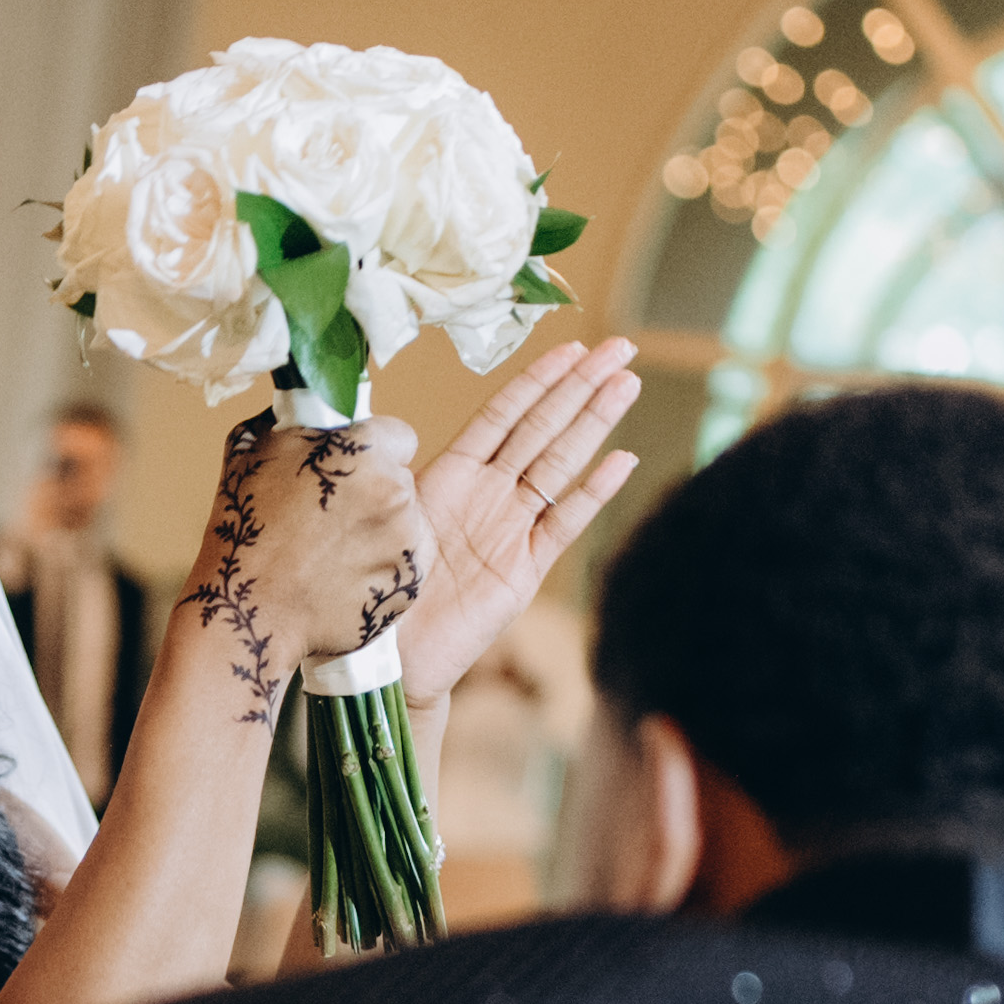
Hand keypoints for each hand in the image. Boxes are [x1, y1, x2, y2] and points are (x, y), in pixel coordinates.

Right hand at [175, 406, 426, 718]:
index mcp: (361, 449)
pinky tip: (347, 576)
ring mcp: (407, 538)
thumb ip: (295, 421)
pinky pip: (410, 562)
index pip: (399, 435)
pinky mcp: (412, 581)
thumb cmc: (243, 531)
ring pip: (409, 522)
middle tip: (334, 518)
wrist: (249, 611)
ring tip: (335, 553)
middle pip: (403, 479)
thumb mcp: (252, 451)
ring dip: (383, 531)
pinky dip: (386, 567)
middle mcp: (395, 489)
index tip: (351, 471)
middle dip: (377, 492)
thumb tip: (309, 402)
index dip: (374, 452)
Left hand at [392, 333, 647, 704]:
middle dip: (581, 385)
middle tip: (620, 349)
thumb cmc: (377, 585)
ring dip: (595, 423)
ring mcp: (511, 528)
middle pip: (544, 427)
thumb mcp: (380, 512)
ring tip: (627, 384)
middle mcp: (489, 494)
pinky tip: (621, 459)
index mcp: (452, 474)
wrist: (390, 657)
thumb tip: (395, 433)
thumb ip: (394, 471)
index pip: (503, 413)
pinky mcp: (525, 568)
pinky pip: (564, 522)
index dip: (537, 379)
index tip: (572, 346)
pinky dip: (593, 492)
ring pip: (561, 463)